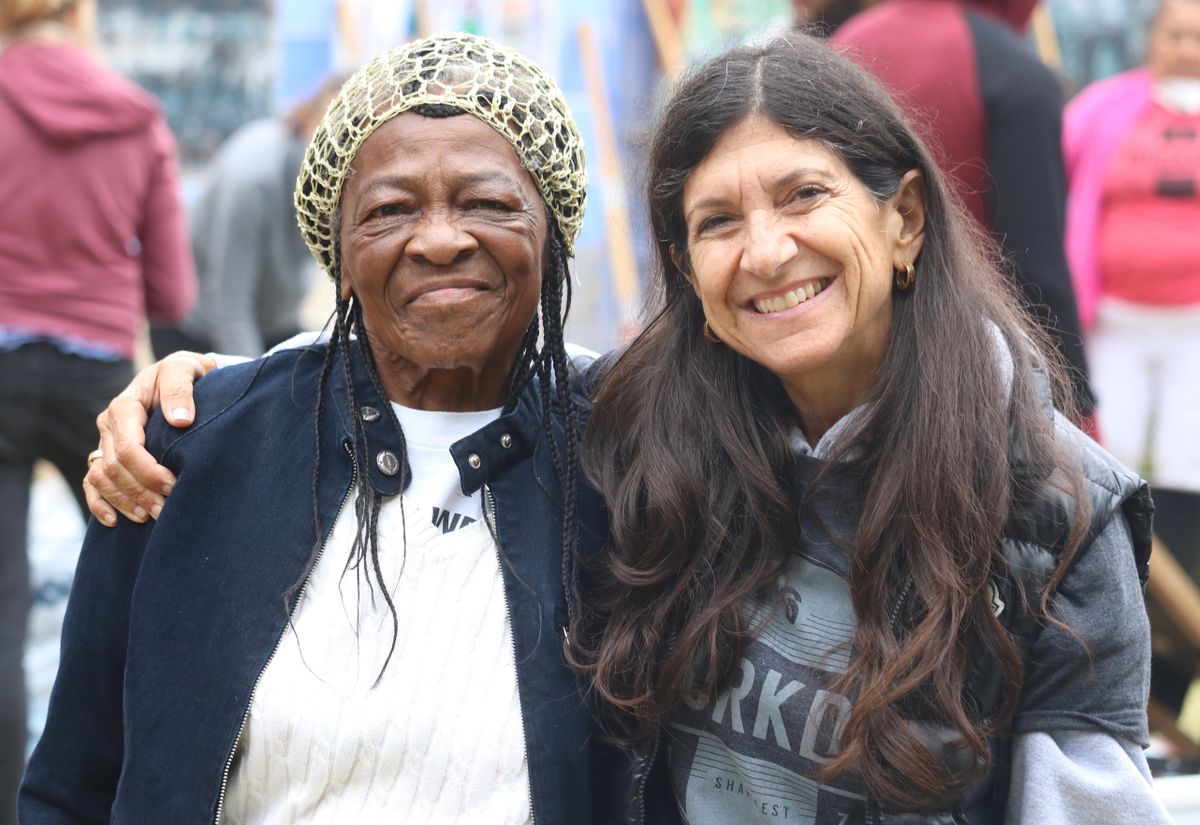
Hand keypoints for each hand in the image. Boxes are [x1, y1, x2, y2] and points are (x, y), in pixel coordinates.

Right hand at [84, 351, 216, 525]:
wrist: (182, 377)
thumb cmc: (185, 374)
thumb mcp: (185, 369)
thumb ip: (180, 388)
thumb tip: (180, 420)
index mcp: (125, 406)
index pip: (128, 447)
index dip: (148, 471)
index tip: (174, 485)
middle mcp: (110, 425)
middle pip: (115, 467)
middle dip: (140, 491)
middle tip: (167, 510)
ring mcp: (105, 441)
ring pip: (101, 478)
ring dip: (124, 501)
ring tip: (150, 516)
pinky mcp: (107, 454)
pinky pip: (91, 483)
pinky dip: (99, 503)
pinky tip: (113, 521)